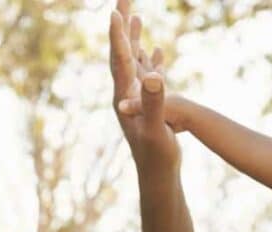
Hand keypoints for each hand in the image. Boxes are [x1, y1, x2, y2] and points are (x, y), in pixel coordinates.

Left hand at [110, 0, 178, 167]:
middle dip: (121, 26)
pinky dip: (149, 58)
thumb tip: (153, 77)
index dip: (117, 35)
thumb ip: (154, 102)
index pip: (120, 59)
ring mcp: (136, 99)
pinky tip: (156, 49)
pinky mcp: (147, 105)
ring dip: (132, 37)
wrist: (157, 176)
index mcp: (125, 96)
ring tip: (134, 15)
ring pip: (132, 61)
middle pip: (121, 52)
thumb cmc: (156, 156)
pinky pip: (147, 74)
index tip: (114, 11)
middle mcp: (126, 94)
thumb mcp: (156, 129)